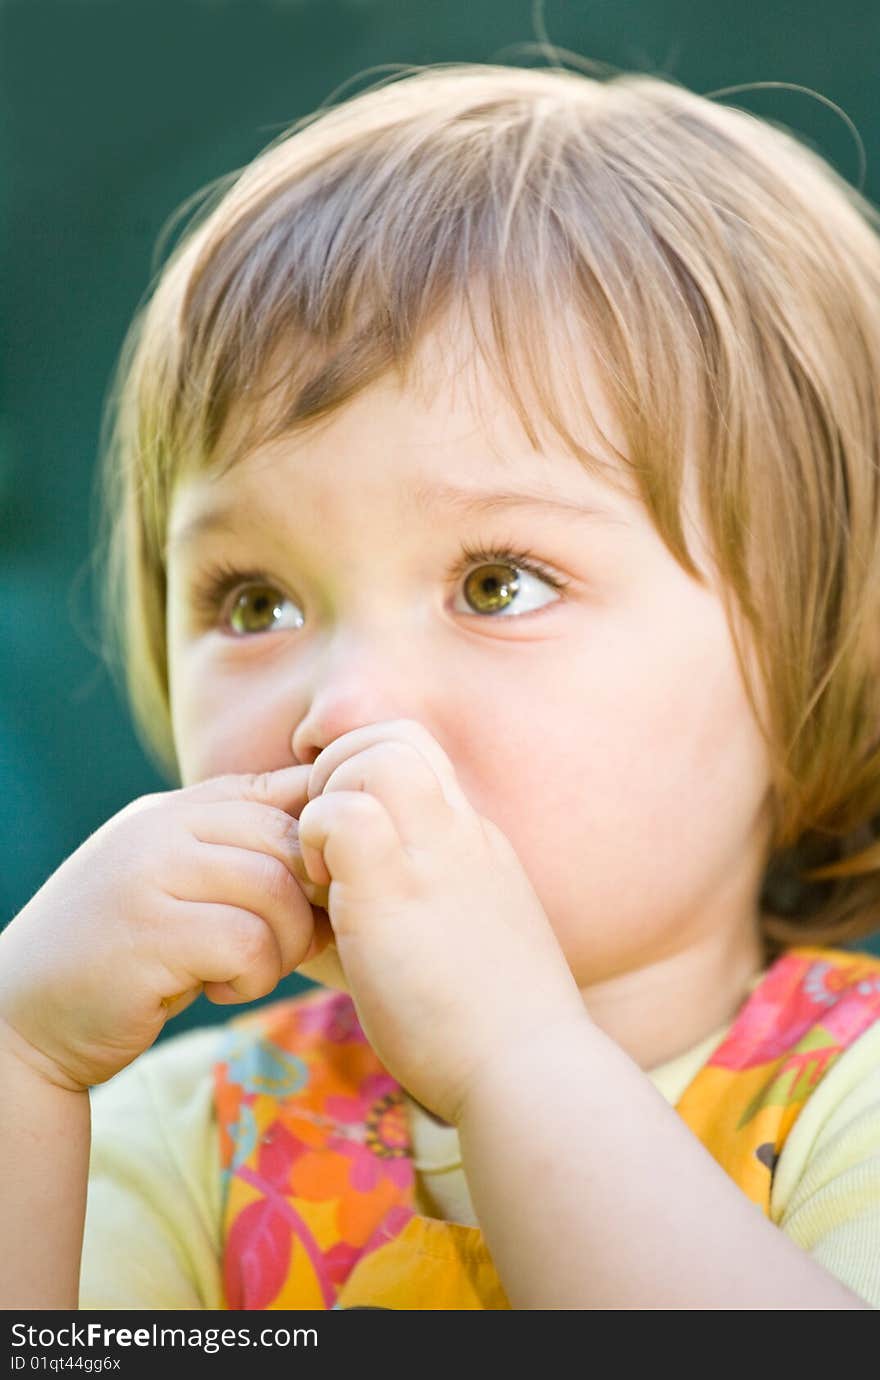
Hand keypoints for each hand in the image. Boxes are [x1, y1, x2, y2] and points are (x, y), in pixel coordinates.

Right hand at [0, 768, 331, 1090]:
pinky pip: (247, 943)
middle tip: (296, 944)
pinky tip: (220, 989)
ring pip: (275, 891)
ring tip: (252, 970)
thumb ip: (237, 852)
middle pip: (291, 839)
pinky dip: (253, 977)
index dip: (326, 843)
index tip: (324, 893)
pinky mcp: (146, 932)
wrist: (22, 1017)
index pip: (288, 789)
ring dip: (284, 946)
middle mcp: (163, 825)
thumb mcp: (178, 882)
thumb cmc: (124, 954)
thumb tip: (345, 839)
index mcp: (179, 806)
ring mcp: (149, 873)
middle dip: (313, 901)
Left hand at [295, 719, 585, 1124]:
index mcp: (476, 843)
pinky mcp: (396, 890)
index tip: (344, 836)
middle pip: (396, 732)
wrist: (529, 1071)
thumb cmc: (492, 1030)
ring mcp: (434, 854)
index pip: (417, 754)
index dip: (365, 773)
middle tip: (325, 842)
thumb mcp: (468, 942)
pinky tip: (325, 896)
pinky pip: (342, 813)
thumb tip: (363, 908)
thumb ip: (427, 906)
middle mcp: (460, 832)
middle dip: (341, 768)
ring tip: (325, 867)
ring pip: (371, 753)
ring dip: (328, 798)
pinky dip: (318, 840)